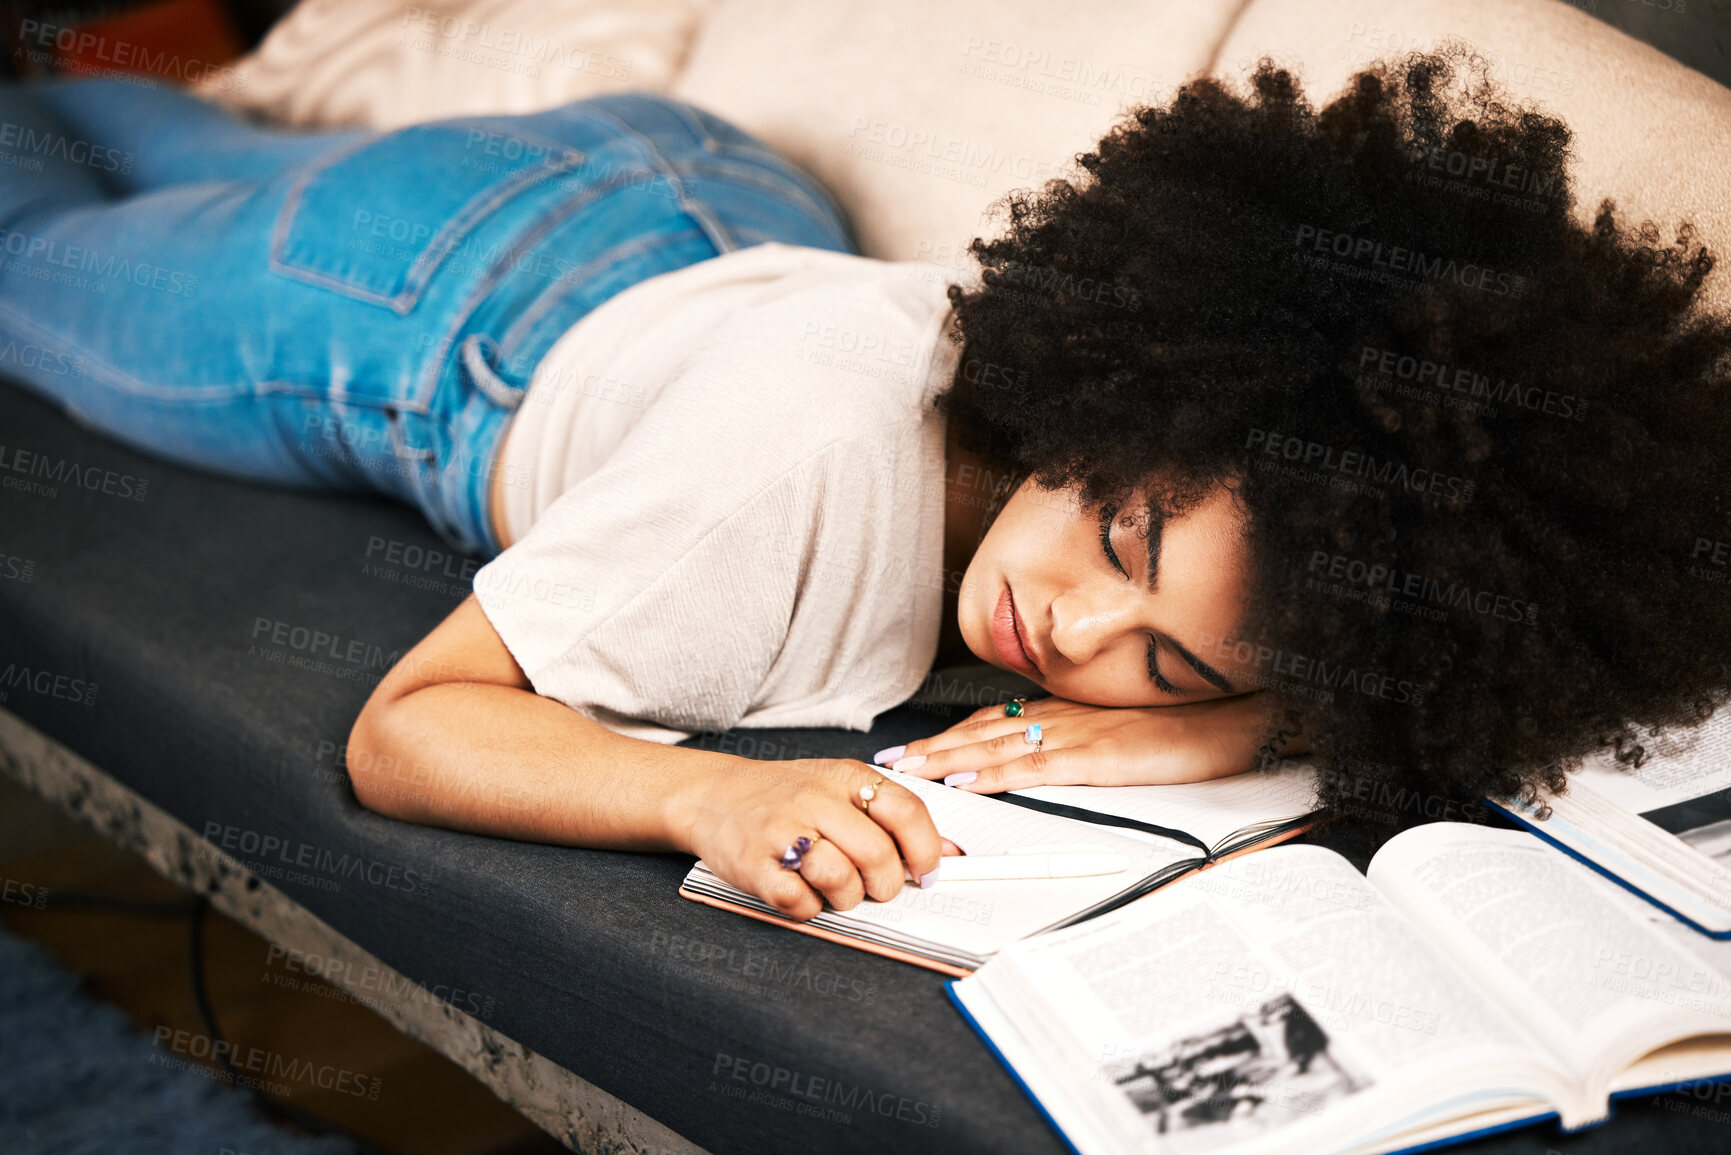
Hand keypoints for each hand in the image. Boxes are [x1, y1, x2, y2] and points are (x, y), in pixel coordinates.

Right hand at [678, 758, 960, 921]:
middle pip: (877, 854)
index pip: (906, 810)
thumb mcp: (839, 788)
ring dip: (846, 898)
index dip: (926, 850)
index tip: (926, 872)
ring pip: (841, 881)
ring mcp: (782, 831)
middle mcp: (814, 799)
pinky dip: (808, 908)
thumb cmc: (784, 795)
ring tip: (834, 887)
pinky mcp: (754, 865)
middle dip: (886, 885)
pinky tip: (802, 891)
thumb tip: (949, 853)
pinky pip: (800, 903)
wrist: (711, 795)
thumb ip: (891, 815)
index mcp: (844, 777)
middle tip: (875, 888)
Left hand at [885, 693, 1299, 793]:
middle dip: (934, 749)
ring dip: (948, 761)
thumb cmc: (1189, 724)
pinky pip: (1037, 767)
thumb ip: (1086, 741)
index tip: (914, 749)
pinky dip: (996, 775)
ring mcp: (1081, 735)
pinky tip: (968, 785)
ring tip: (909, 775)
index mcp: (1070, 710)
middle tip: (891, 764)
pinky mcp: (1101, 759)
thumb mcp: (1126, 730)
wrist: (1239, 715)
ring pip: (998, 746)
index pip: (995, 720)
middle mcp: (1065, 716)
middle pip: (984, 731)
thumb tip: (1052, 760)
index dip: (950, 735)